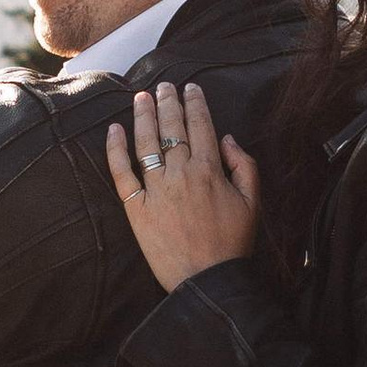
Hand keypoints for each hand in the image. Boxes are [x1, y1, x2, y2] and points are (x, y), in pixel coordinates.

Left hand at [106, 79, 261, 294]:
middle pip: (172, 128)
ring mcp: (156, 190)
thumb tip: (228, 138)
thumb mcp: (252, 202)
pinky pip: (121, 173)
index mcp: (211, 170)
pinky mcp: (136, 208)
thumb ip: (243, 166)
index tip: (190, 88)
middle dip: (168, 102)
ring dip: (143, 116)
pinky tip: (114, 130)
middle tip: (163, 86)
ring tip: (141, 98)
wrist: (207, 280)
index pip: (201, 126)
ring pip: (146, 143)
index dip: (195, 104)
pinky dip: (115, 150)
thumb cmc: (232, 244)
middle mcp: (181, 174)